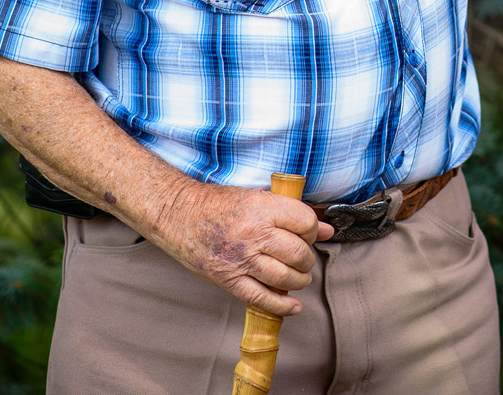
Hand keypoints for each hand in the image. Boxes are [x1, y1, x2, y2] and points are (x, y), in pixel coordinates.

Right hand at [150, 180, 334, 316]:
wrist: (177, 214)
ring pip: (285, 277)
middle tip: (303, 257)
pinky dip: (282, 305)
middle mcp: (253, 234)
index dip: (313, 230)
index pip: (305, 222)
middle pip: (298, 253)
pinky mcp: (228, 279)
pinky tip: (293, 306)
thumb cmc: (215, 204)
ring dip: (299, 280)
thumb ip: (291, 212)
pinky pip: (261, 298)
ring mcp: (241, 259)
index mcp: (262, 208)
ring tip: (299, 276)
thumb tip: (325, 229)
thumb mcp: (256, 197)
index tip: (309, 233)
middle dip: (307, 258)